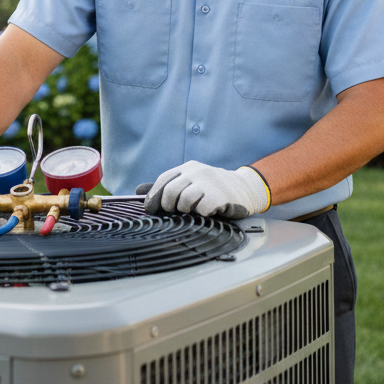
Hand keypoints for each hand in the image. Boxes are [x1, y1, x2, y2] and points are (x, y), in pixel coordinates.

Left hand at [142, 161, 269, 218]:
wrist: (245, 188)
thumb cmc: (214, 188)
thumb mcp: (192, 182)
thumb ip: (167, 186)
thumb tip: (138, 190)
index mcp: (188, 168)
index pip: (164, 179)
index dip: (154, 195)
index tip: (150, 209)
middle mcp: (197, 172)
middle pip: (171, 191)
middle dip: (169, 205)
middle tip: (175, 212)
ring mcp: (209, 183)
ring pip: (184, 201)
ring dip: (186, 210)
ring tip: (194, 210)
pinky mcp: (219, 195)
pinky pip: (201, 210)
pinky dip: (201, 214)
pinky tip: (208, 212)